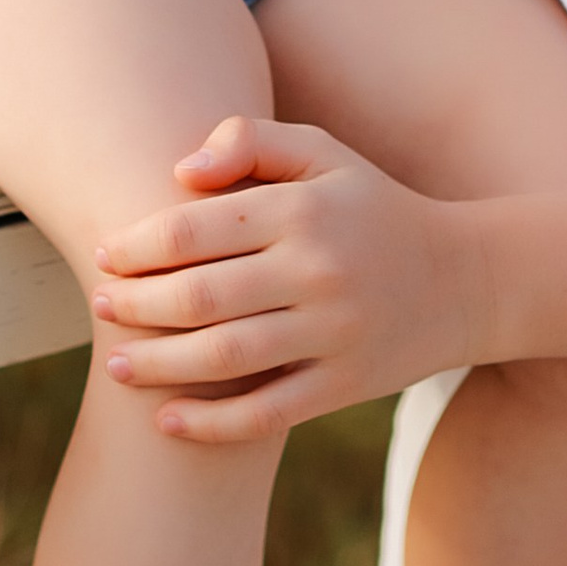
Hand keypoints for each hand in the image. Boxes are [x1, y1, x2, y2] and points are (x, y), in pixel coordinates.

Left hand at [90, 116, 486, 443]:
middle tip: (99, 306)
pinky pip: (267, 414)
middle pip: (199, 298)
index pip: (194, 230)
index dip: (136, 245)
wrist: (467, 278)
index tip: (104, 254)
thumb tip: (178, 171)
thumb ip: (251, 141)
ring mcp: (333, 333)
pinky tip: (167, 420)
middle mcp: (318, 271)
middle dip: (134, 306)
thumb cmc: (372, 208)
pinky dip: (211, 424)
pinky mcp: (345, 385)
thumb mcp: (323, 153)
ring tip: (114, 363)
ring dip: (157, 366)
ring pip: (225, 358)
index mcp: (303, 210)